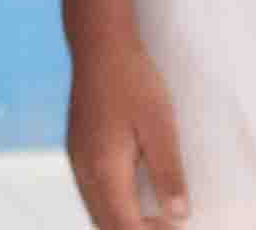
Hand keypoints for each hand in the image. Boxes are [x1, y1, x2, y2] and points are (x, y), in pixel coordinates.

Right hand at [66, 33, 190, 227]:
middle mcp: (85, 170)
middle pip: (105, 224)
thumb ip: (168, 172)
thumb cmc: (133, 79)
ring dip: (121, 220)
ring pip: (95, 209)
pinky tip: (132, 194)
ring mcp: (77, 159)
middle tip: (169, 226)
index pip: (125, 226)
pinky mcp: (76, 147)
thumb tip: (179, 215)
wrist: (100, 44)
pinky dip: (110, 204)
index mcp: (105, 169)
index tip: (176, 229)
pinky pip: (91, 191)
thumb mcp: (160, 125)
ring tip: (155, 217)